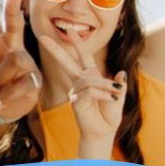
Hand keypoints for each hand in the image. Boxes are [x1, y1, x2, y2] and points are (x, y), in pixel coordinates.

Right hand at [37, 30, 126, 157]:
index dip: (77, 44)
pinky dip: (104, 94)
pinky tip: (112, 99)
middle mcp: (80, 83)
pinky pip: (90, 91)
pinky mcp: (76, 101)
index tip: (69, 31)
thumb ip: (120, 85)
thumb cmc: (108, 117)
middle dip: (56, 50)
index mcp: (90, 79)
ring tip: (116, 95)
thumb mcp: (119, 98)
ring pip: (89, 79)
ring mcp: (76, 92)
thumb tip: (122, 71)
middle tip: (43, 38)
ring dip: (106, 85)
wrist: (104, 134)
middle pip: (66, 62)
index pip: (82, 58)